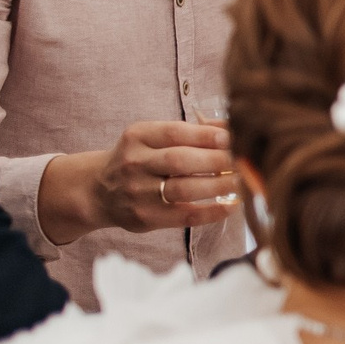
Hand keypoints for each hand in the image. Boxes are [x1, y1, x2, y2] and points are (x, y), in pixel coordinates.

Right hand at [39, 121, 237, 244]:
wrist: (99, 191)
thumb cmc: (140, 159)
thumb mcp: (154, 137)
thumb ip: (191, 132)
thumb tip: (234, 126)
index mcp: (138, 136)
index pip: (175, 133)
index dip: (206, 135)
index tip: (234, 137)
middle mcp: (135, 163)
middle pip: (180, 161)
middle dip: (217, 161)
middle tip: (245, 161)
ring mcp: (138, 192)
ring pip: (183, 189)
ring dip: (218, 186)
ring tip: (243, 182)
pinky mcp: (145, 217)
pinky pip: (184, 216)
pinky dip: (211, 212)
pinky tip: (231, 205)